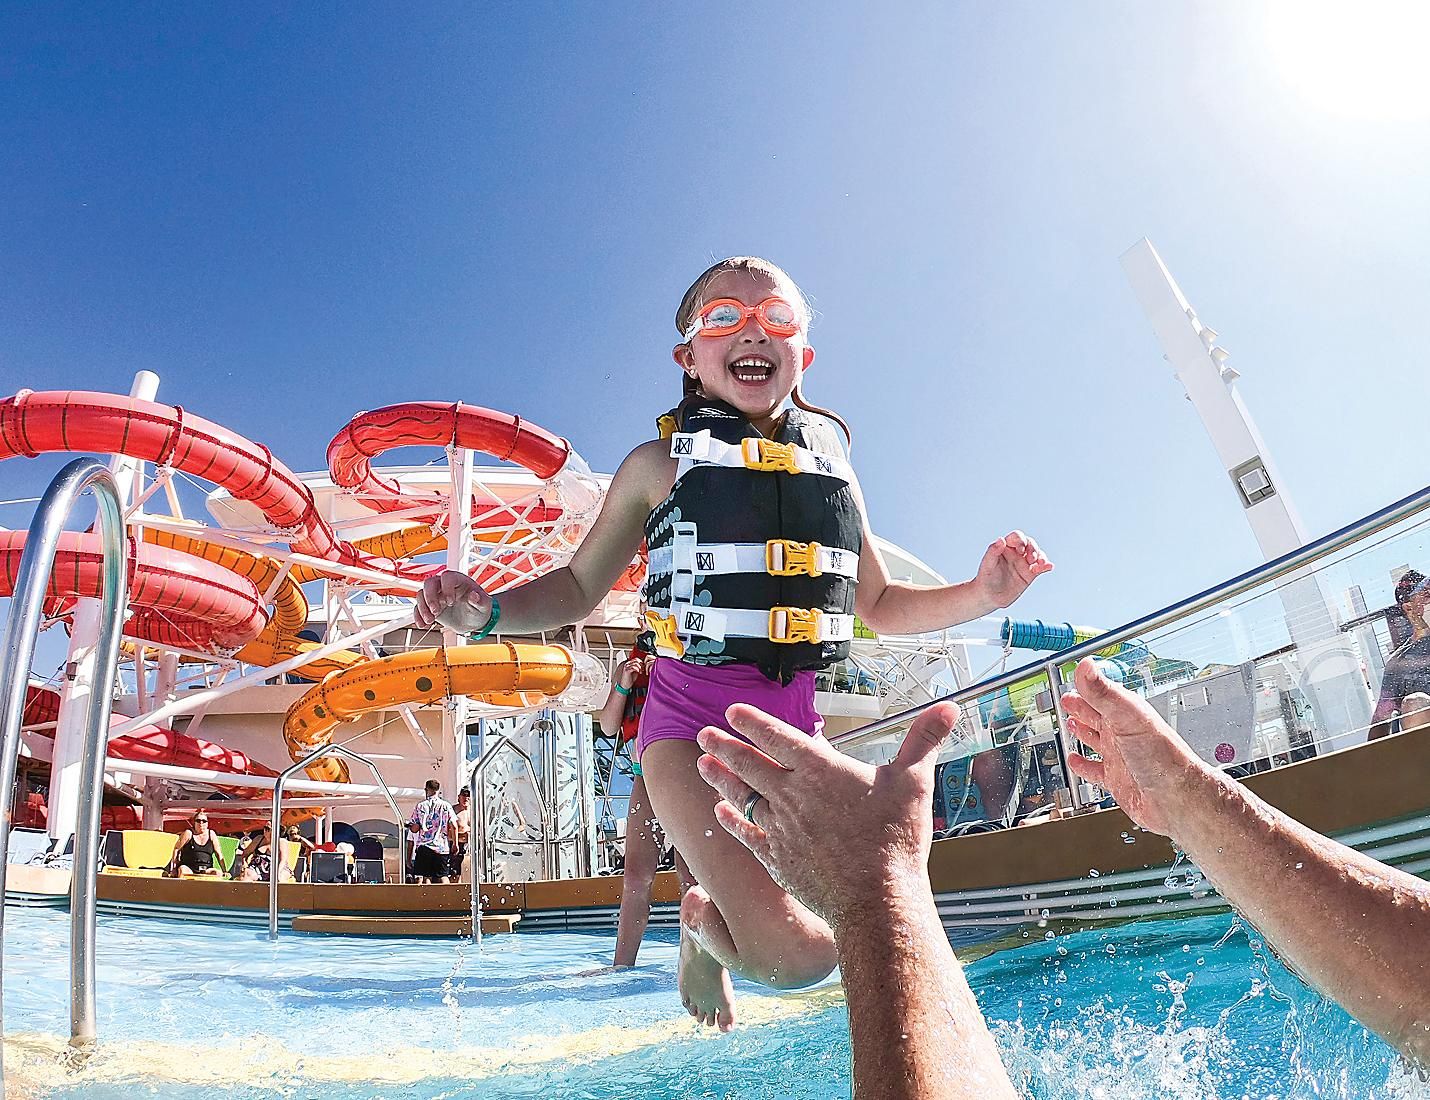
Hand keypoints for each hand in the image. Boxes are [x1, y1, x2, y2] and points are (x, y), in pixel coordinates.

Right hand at [414, 570, 493, 632]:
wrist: (473, 621)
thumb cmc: (480, 609)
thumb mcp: (484, 606)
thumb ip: (481, 601)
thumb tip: (474, 595)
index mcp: (458, 580)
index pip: (447, 577)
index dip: (446, 587)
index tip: (450, 602)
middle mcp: (444, 585)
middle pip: (429, 583)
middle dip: (430, 597)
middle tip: (436, 612)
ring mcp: (435, 595)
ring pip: (421, 594)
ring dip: (422, 608)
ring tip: (430, 621)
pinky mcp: (429, 606)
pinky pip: (418, 608)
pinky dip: (418, 616)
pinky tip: (423, 625)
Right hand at [617, 658, 643, 688]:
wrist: (625, 685)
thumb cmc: (630, 679)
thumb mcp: (636, 671)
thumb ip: (638, 667)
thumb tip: (644, 665)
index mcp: (629, 664)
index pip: (636, 659)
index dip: (641, 662)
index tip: (643, 667)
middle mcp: (627, 664)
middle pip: (636, 660)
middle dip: (641, 664)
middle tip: (643, 669)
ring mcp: (626, 667)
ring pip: (636, 663)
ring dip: (640, 667)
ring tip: (641, 672)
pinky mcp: (627, 671)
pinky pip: (633, 667)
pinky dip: (638, 670)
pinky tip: (639, 672)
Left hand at [695, 700, 959, 932]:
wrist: (876, 901)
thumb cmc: (896, 840)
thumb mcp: (914, 782)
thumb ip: (924, 741)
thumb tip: (950, 707)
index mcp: (821, 771)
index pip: (779, 738)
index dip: (754, 722)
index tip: (732, 711)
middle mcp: (793, 796)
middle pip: (749, 765)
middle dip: (724, 746)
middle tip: (704, 734)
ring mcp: (781, 829)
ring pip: (742, 797)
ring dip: (721, 780)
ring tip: (702, 764)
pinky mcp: (778, 861)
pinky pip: (747, 836)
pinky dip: (731, 822)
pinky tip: (720, 813)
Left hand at [974, 530, 1052, 610]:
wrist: (989, 597)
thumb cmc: (985, 578)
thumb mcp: (987, 565)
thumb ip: (992, 551)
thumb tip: (1001, 539)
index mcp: (1005, 547)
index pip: (1016, 537)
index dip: (1021, 540)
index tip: (1020, 551)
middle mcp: (1016, 553)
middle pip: (1030, 543)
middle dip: (1033, 549)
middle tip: (1031, 559)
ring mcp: (1024, 563)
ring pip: (1037, 554)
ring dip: (1041, 556)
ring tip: (1041, 563)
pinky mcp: (1030, 574)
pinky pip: (1041, 567)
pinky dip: (1046, 566)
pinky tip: (1049, 567)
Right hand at [1061, 657, 1208, 836]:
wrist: (1178, 798)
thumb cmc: (1164, 757)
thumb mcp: (1127, 717)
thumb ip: (1103, 692)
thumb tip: (1085, 666)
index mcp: (1125, 715)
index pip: (1102, 694)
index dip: (1086, 686)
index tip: (1073, 678)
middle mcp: (1123, 734)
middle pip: (1097, 716)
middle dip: (1081, 707)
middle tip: (1067, 700)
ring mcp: (1119, 757)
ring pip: (1095, 740)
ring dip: (1082, 732)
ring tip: (1071, 724)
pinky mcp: (1116, 780)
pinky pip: (1094, 770)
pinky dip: (1081, 765)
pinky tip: (1076, 762)